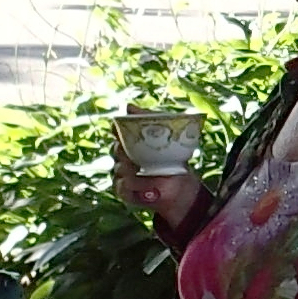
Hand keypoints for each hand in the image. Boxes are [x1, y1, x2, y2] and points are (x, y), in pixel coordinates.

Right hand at [113, 109, 207, 231]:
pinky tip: (149, 189)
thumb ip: (148, 120)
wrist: (182, 185)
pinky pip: (122, 187)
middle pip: (115, 149)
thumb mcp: (166, 134)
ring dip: (134, 171)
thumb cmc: (173, 158)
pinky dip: (136, 187)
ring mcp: (123, 174)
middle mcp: (123, 157)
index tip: (120, 128)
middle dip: (125, 150)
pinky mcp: (125, 191)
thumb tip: (127, 107)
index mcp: (131, 141)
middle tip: (137, 153)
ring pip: (119, 168)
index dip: (116, 129)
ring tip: (148, 173)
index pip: (116, 131)